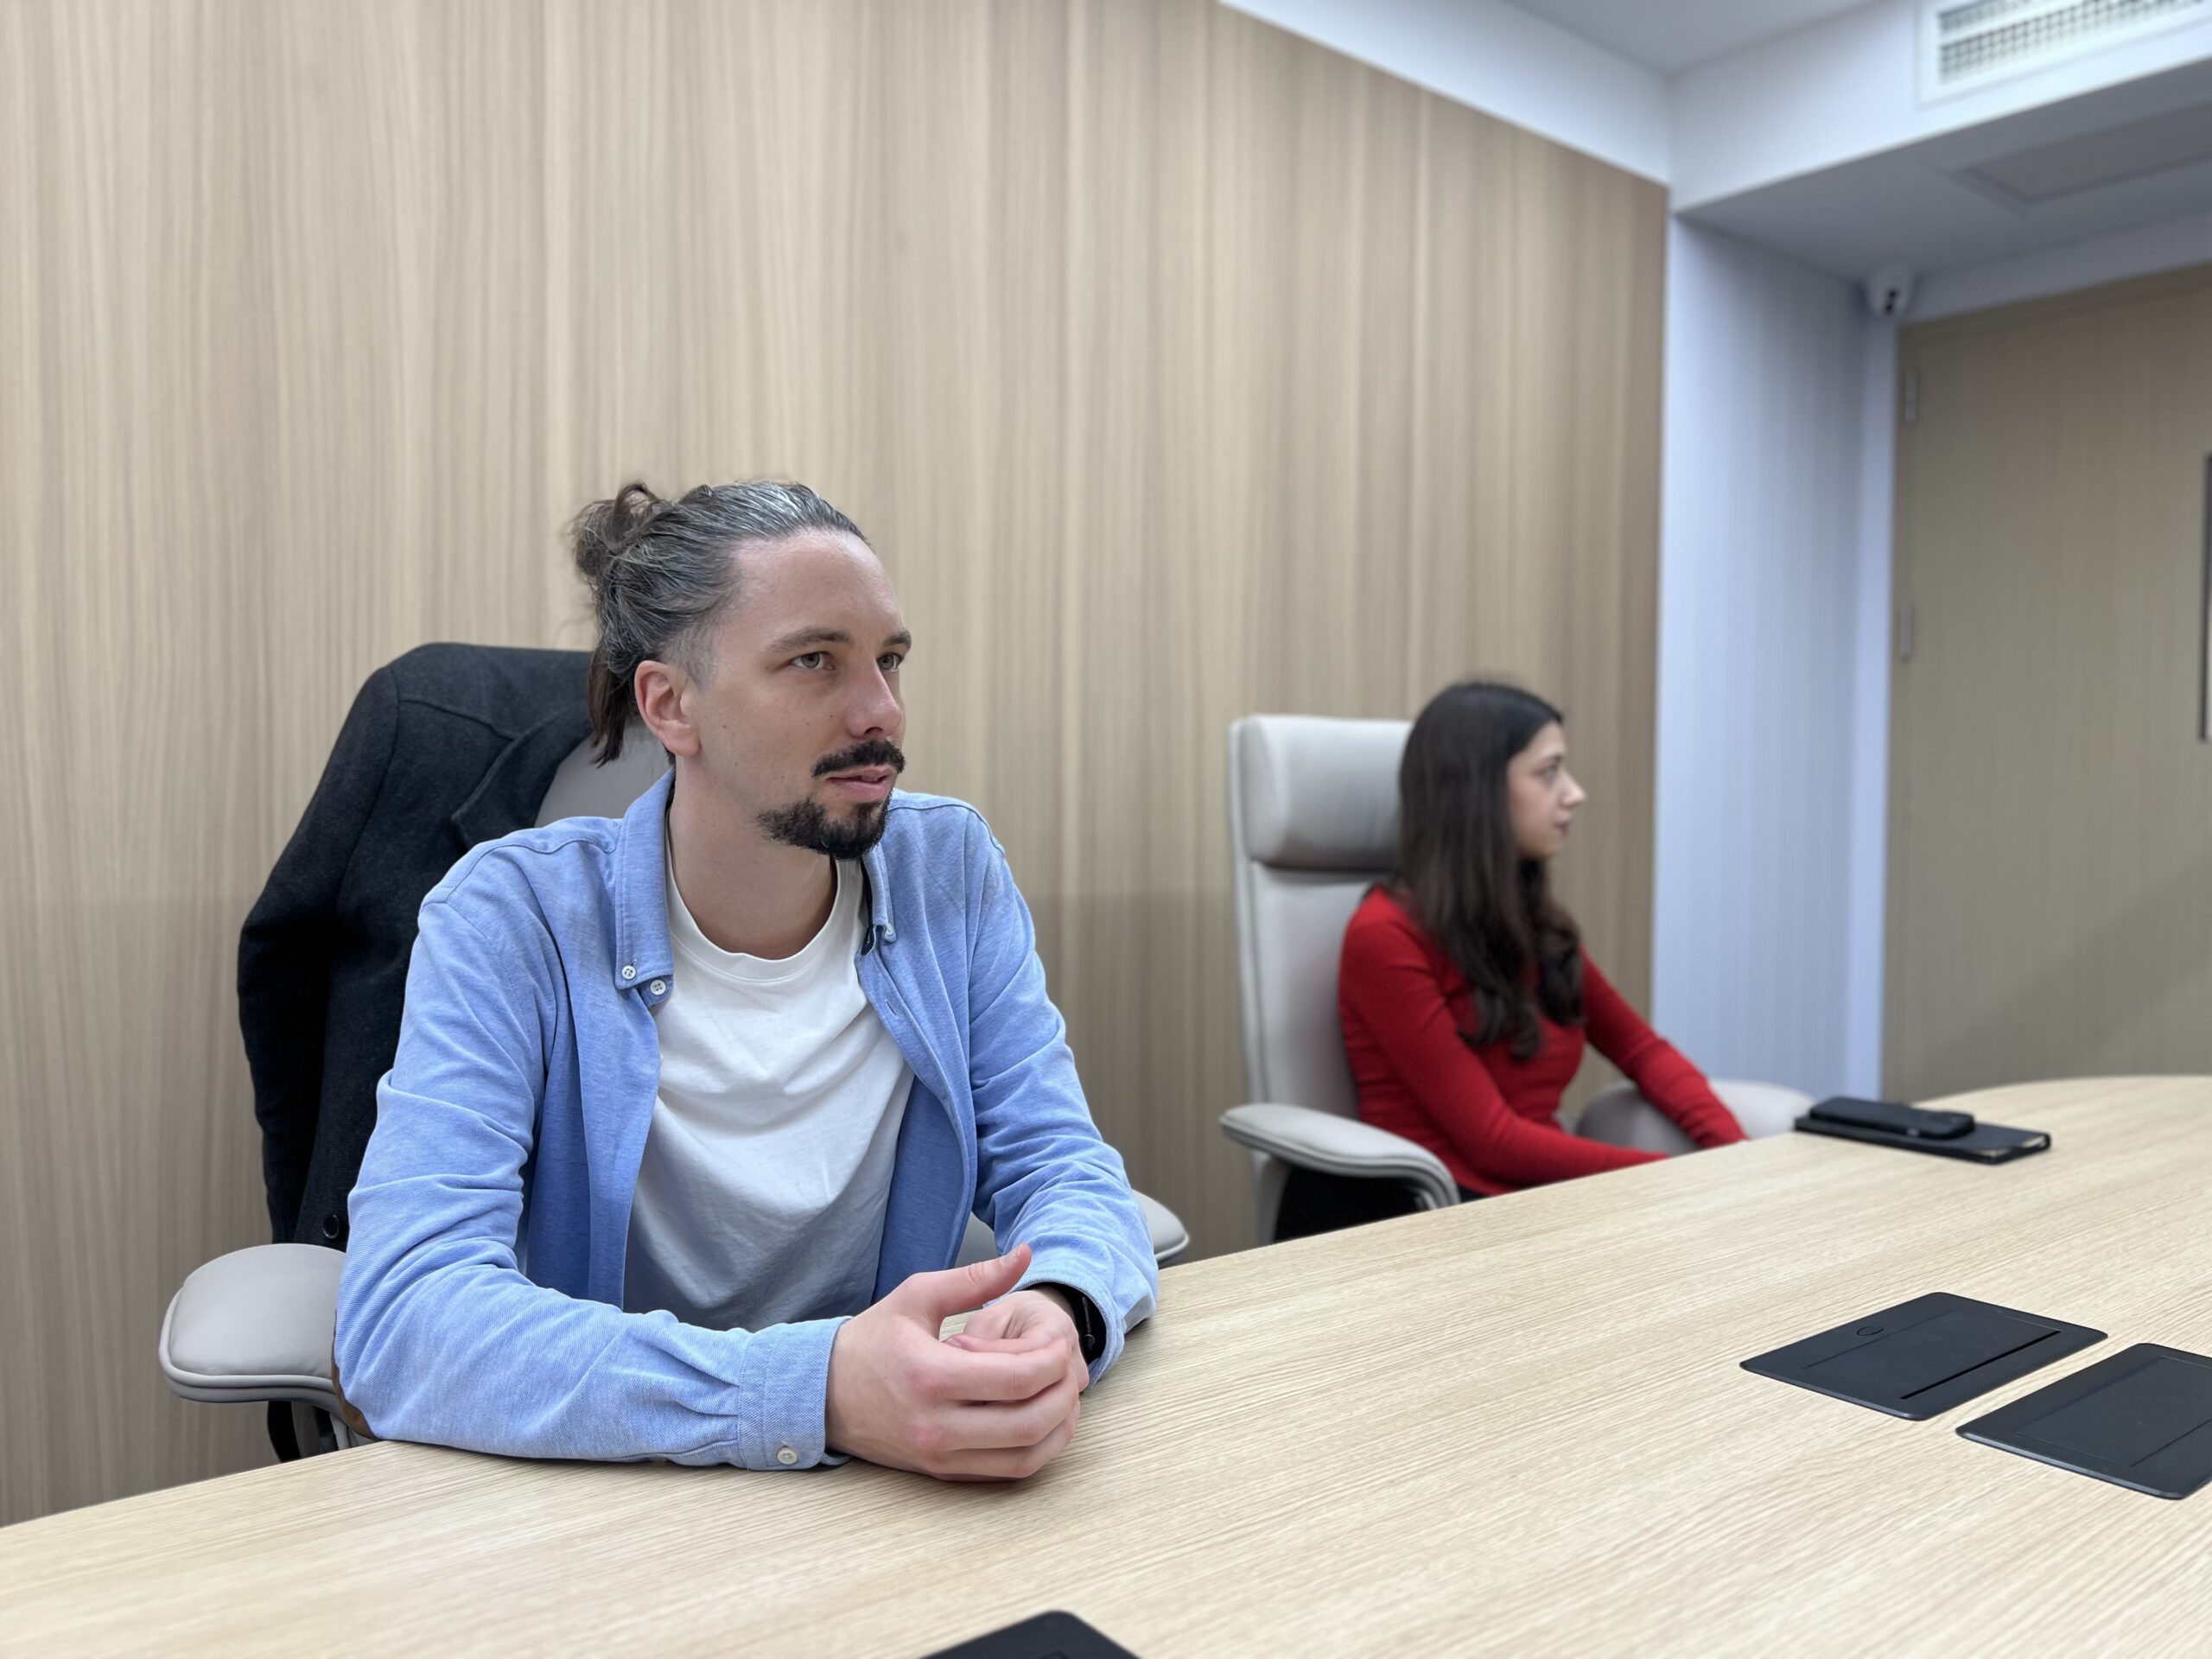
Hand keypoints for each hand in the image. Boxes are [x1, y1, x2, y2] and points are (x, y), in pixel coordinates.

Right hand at [824, 1243, 1082, 1480]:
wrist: (823, 1395)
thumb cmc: (870, 1342)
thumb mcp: (916, 1296)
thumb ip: (975, 1278)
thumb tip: (1025, 1255)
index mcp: (931, 1376)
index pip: (1017, 1378)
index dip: (1053, 1360)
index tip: (1061, 1342)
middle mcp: (937, 1425)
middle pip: (1029, 1422)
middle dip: (1064, 1395)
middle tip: (1071, 1368)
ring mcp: (940, 1454)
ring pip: (1025, 1456)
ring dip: (1058, 1428)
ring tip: (1064, 1395)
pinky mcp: (943, 1472)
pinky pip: (1006, 1471)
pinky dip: (1037, 1449)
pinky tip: (1044, 1420)